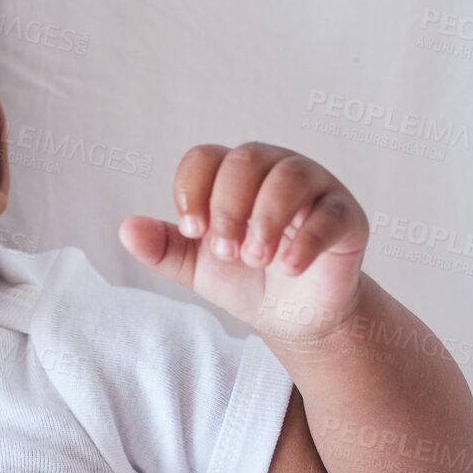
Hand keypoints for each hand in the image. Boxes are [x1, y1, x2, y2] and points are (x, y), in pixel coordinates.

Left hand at [116, 142, 368, 341]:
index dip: (192, 190)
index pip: (205, 157)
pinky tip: (288, 267)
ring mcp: (315, 187)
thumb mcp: (194, 266)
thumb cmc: (242, 278)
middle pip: (246, 160)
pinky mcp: (347, 215)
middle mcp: (273, 168)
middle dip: (229, 207)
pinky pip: (329, 213)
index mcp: (231, 175)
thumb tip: (126, 228)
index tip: (190, 231)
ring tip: (255, 259)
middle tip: (226, 252)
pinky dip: (305, 240)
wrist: (291, 316)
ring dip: (265, 218)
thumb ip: (162, 247)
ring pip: (289, 177)